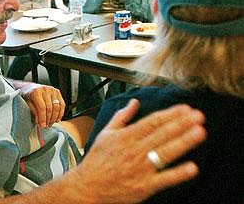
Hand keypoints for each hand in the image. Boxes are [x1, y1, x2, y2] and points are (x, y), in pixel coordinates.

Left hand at [19, 82, 64, 127]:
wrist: (30, 88)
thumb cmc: (27, 97)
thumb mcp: (26, 104)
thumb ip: (33, 112)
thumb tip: (39, 122)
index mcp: (36, 92)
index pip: (42, 107)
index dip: (42, 118)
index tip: (42, 126)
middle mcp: (45, 89)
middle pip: (50, 107)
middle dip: (48, 119)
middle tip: (46, 127)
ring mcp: (52, 90)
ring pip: (57, 106)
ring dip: (55, 117)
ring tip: (50, 124)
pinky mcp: (57, 92)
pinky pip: (62, 104)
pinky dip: (60, 113)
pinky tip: (57, 119)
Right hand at [73, 99, 205, 202]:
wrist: (88, 186)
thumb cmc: (97, 160)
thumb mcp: (105, 134)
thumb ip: (122, 117)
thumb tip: (134, 102)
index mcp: (125, 136)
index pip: (152, 122)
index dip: (170, 114)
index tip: (185, 108)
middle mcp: (134, 150)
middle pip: (162, 134)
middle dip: (182, 124)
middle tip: (199, 115)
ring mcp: (140, 168)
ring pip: (166, 153)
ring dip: (184, 142)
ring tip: (200, 132)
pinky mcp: (144, 186)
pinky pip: (164, 179)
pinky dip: (178, 173)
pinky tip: (192, 167)